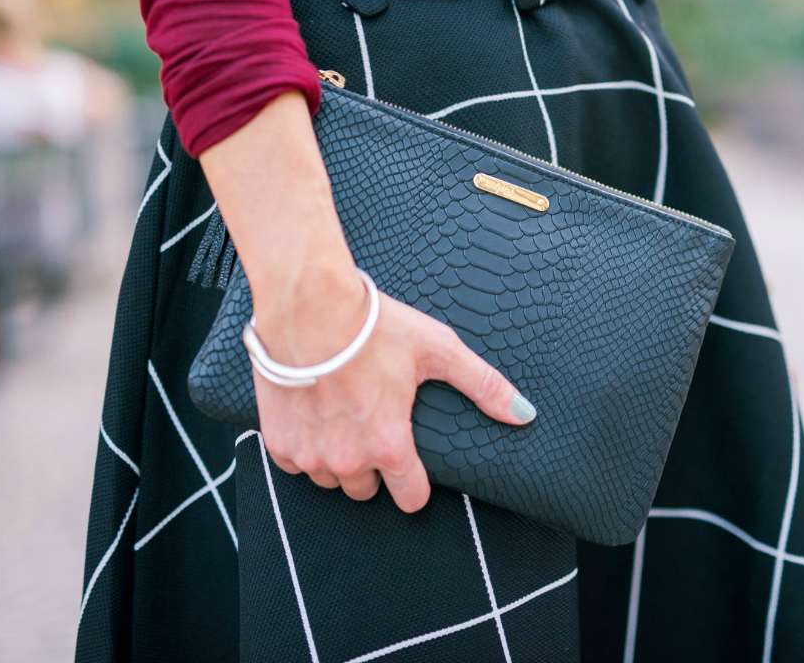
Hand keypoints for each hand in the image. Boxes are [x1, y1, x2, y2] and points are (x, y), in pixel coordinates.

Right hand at [200, 91, 534, 513]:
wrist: (308, 305)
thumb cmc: (374, 325)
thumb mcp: (437, 349)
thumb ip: (483, 385)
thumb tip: (524, 414)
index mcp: (390, 446)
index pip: (410, 499)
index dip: (415, 483)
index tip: (412, 466)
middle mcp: (349, 460)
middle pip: (368, 490)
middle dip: (375, 466)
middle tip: (375, 426)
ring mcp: (311, 455)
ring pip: (331, 479)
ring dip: (340, 459)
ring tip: (345, 418)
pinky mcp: (279, 442)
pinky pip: (296, 464)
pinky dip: (306, 447)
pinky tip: (316, 416)